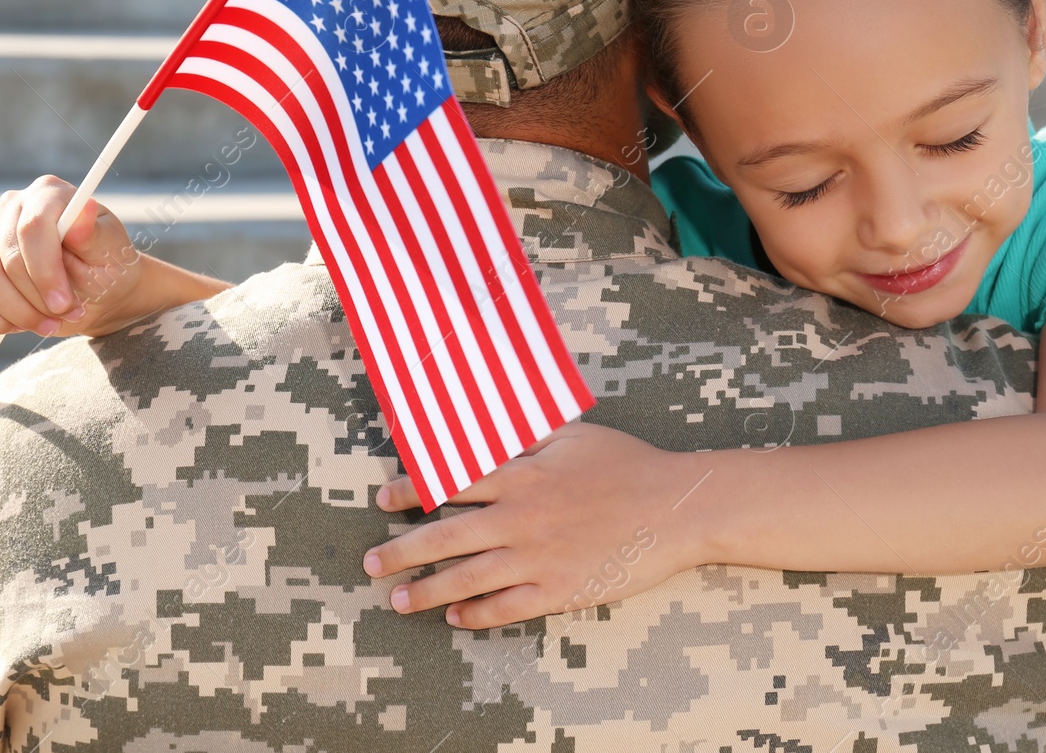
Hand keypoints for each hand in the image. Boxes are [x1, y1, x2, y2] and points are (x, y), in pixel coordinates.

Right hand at [0, 175, 146, 339]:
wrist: (99, 291)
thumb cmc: (108, 265)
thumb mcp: (111, 252)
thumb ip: (94, 233)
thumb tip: (81, 209)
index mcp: (48, 194)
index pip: (32, 228)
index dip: (45, 270)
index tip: (63, 303)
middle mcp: (12, 208)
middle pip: (8, 259)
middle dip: (37, 298)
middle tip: (68, 314)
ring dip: (19, 313)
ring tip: (51, 323)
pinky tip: (23, 324)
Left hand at [362, 423, 705, 628]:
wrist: (674, 508)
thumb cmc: (626, 464)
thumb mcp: (571, 434)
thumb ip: (523, 434)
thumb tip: (484, 426)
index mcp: (520, 475)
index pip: (449, 484)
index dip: (410, 492)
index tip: (383, 501)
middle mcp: (519, 518)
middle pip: (444, 538)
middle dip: (401, 552)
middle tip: (371, 563)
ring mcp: (536, 558)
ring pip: (466, 579)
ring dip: (427, 591)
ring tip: (400, 600)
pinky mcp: (558, 590)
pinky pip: (505, 608)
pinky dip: (476, 615)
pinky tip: (456, 620)